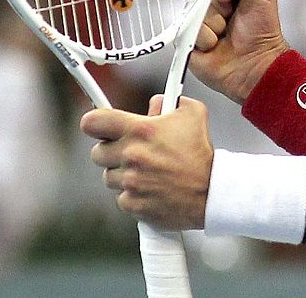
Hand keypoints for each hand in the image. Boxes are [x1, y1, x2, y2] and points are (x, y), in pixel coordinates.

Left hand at [81, 96, 212, 230]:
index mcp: (139, 130)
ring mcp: (131, 182)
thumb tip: (153, 104)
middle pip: (97, 153)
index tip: (100, 127)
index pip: (93, 122)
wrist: (212, 193)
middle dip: (111, 152)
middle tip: (130, 152)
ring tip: (145, 173)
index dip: (94, 124)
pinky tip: (150, 190)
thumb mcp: (191, 112)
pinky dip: (132, 196)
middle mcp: (131, 156)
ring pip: (109, 177)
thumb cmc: (201, 153)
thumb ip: (168, 99)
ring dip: (122, 174)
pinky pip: (121, 198)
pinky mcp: (134, 205)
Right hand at [190, 0, 290, 103]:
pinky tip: (215, 46)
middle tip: (230, 17)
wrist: (258, 64)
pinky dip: (205, 39)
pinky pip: (187, 31)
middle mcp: (205, 7)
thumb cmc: (262, 30)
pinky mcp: (186, 42)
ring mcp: (194, 24)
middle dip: (218, 5)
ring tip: (224, 35)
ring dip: (214, 24)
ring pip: (193, 12)